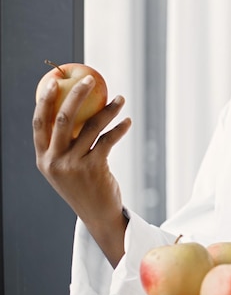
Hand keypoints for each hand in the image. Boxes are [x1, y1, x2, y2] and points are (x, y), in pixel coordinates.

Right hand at [33, 75, 131, 265]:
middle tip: (90, 79)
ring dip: (108, 109)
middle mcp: (54, 161)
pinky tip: (127, 122)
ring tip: (120, 98)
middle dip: (76, 94)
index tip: (54, 80)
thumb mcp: (66, 167)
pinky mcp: (94, 169)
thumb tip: (75, 107)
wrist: (97, 215)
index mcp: (43, 158)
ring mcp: (73, 166)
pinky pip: (108, 140)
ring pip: (91, 127)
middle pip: (63, 118)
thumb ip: (64, 144)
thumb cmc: (83, 185)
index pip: (39, 123)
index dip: (45, 100)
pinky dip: (119, 128)